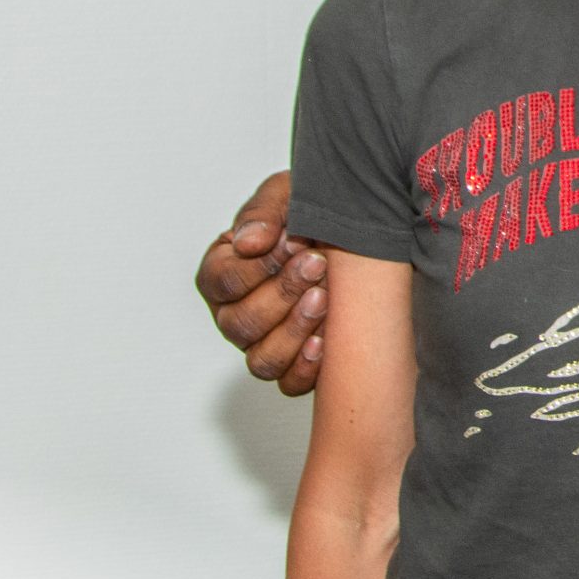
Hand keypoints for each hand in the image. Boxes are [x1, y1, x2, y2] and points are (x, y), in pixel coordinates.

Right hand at [195, 171, 324, 395]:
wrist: (356, 232)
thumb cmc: (310, 212)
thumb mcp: (286, 194)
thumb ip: (264, 212)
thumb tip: (249, 243)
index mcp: (222, 273)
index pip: (222, 282)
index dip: (256, 267)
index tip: (293, 242)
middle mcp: (235, 315)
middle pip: (240, 325)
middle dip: (281, 294)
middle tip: (317, 265)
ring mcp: (262, 343)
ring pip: (261, 361)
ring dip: (293, 331)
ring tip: (324, 298)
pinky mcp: (294, 364)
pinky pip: (290, 383)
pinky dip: (306, 368)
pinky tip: (325, 341)